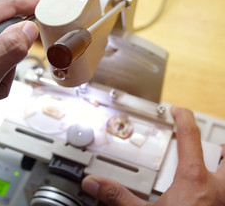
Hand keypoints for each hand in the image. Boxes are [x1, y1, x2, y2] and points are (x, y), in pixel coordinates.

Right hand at [81, 107, 224, 205]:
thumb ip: (117, 196)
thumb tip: (95, 183)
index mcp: (194, 180)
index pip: (190, 137)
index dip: (183, 118)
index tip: (178, 111)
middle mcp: (219, 189)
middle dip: (219, 146)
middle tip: (208, 146)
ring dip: (223, 167)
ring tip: (212, 169)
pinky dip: (221, 187)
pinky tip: (208, 196)